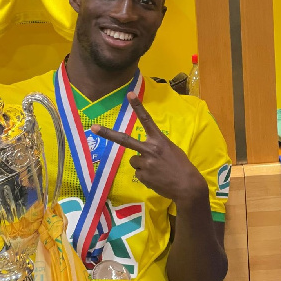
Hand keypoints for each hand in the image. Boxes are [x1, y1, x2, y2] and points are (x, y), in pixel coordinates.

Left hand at [91, 92, 207, 207]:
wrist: (188, 187)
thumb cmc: (181, 166)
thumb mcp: (171, 150)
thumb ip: (156, 146)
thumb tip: (144, 151)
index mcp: (159, 140)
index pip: (146, 120)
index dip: (137, 106)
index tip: (129, 94)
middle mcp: (149, 149)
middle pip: (124, 139)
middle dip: (107, 133)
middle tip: (93, 127)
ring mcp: (144, 163)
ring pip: (133, 160)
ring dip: (141, 164)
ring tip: (156, 170)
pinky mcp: (142, 176)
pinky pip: (138, 173)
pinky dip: (145, 175)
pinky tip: (156, 178)